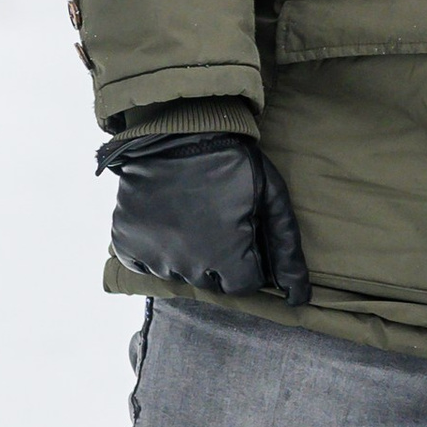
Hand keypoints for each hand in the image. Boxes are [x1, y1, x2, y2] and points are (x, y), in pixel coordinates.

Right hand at [98, 130, 312, 302]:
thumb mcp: (269, 196)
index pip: (243, 285)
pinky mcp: (126, 241)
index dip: (248, 261)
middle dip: (218, 258)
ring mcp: (153, 254)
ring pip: (177, 273)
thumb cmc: (231, 160)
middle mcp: (187, 264)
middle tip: (215, 220)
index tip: (243, 234)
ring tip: (190, 215)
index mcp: (225, 256)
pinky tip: (165, 220)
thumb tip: (300, 298)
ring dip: (186, 253)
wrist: (176, 128)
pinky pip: (143, 263)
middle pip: (210, 282)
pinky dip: (154, 248)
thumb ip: (286, 248)